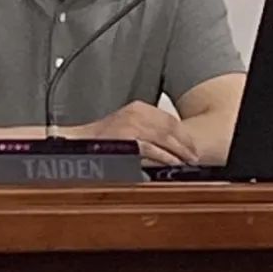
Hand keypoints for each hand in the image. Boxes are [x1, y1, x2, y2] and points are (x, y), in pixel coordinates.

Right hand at [80, 101, 199, 165]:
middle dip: (185, 143)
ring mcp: (131, 126)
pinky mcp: (126, 140)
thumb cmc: (101, 138)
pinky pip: (151, 149)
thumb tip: (167, 141)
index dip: (184, 133)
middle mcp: (136, 113)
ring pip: (164, 138)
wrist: (78, 141)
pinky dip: (165, 157)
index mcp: (137, 108)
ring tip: (187, 161)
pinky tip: (172, 163)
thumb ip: (146, 129)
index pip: (169, 119)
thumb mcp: (126, 126)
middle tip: (194, 155)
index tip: (192, 145)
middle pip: (170, 128)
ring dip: (179, 151)